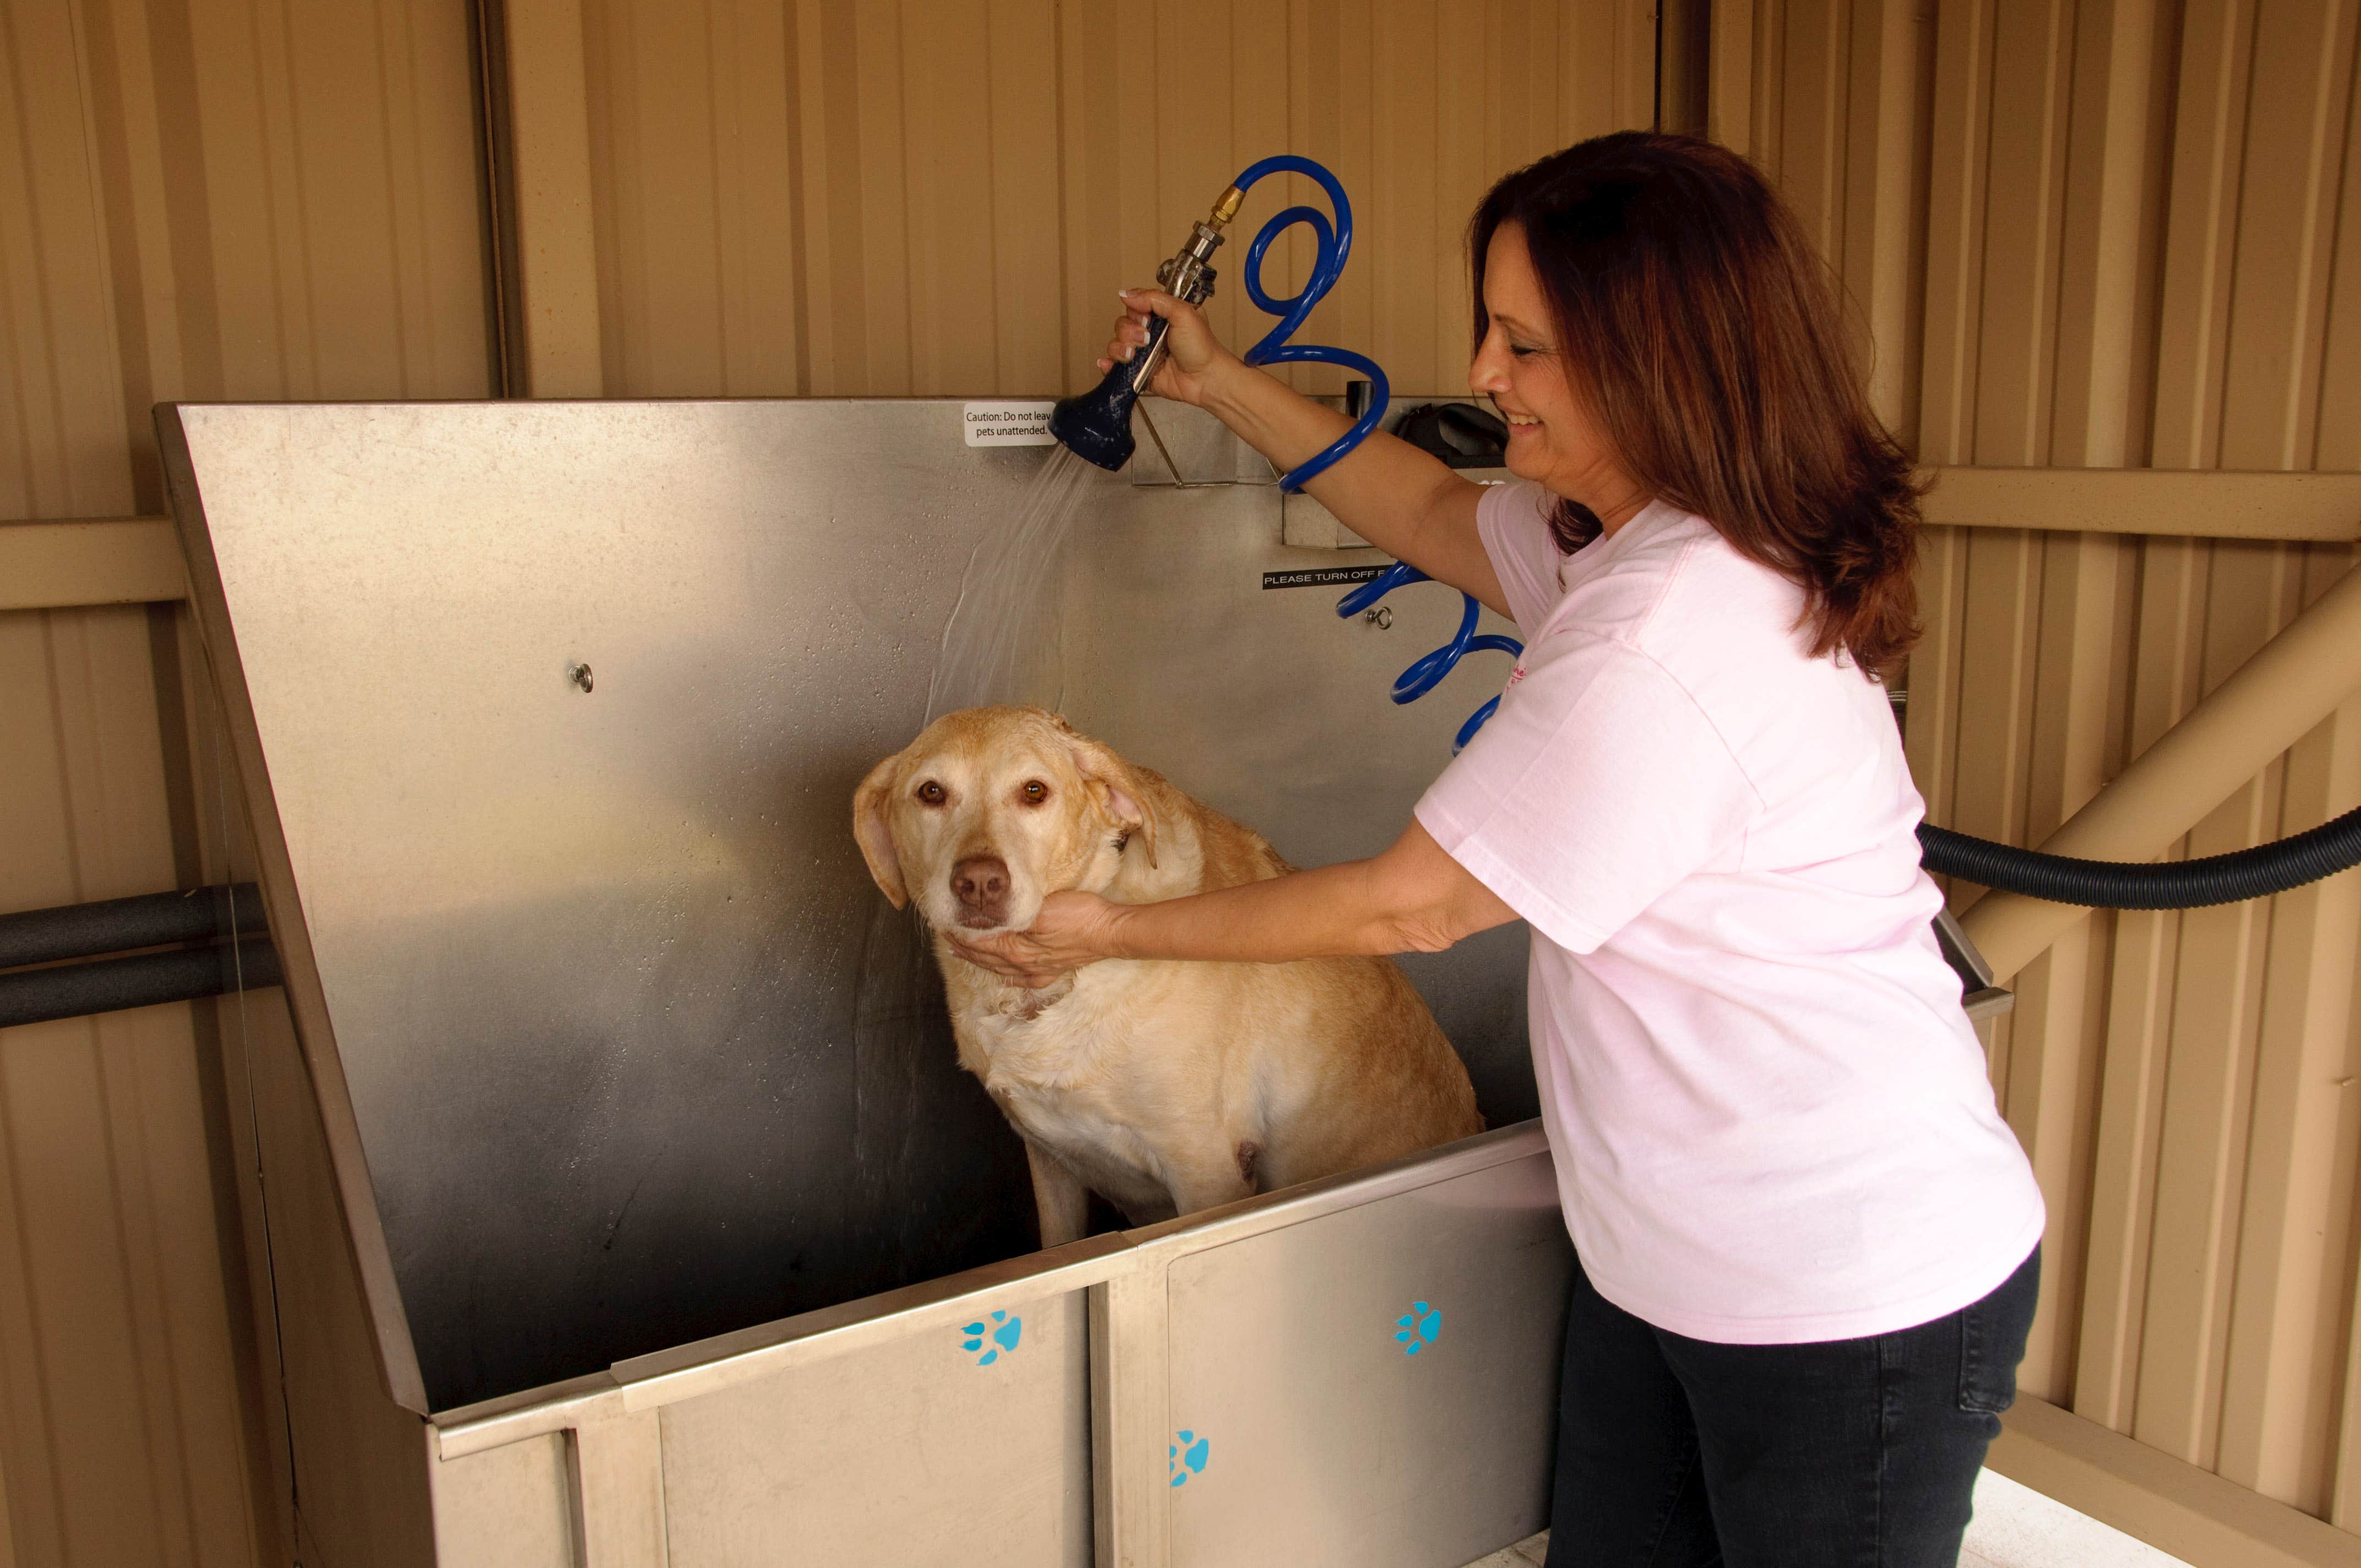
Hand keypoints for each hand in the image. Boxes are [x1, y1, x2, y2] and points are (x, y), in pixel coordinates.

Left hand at [943, 890, 1125, 988]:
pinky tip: (1004, 977)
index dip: (959, 933)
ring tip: (962, 954)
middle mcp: (1021, 963)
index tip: (943, 924)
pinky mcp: (1051, 971)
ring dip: (979, 960)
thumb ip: (1011, 918)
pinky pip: (1022, 978)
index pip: (978, 941)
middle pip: (984, 956)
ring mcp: (1036, 969)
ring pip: (999, 967)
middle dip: (964, 946)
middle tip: (946, 937)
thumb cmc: (1077, 915)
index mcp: (1015, 947)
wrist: (1109, 932)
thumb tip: (985, 921)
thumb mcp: (1040, 909)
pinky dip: (1008, 977)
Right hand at [1099, 289, 1239, 407]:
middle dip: (1129, 332)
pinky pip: (1117, 366)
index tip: (1146, 319)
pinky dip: (1109, 365)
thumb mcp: (1183, 312)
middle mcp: (1151, 332)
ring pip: (1117, 344)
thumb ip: (1154, 298)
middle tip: (1146, 339)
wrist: (1205, 378)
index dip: (1135, 311)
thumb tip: (1127, 293)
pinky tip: (1110, 364)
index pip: (1134, 305)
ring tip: (1135, 354)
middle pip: (1122, 324)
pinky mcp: (1139, 371)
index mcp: (1161, 315)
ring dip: (1121, 348)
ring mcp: (1144, 352)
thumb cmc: (1201, 347)